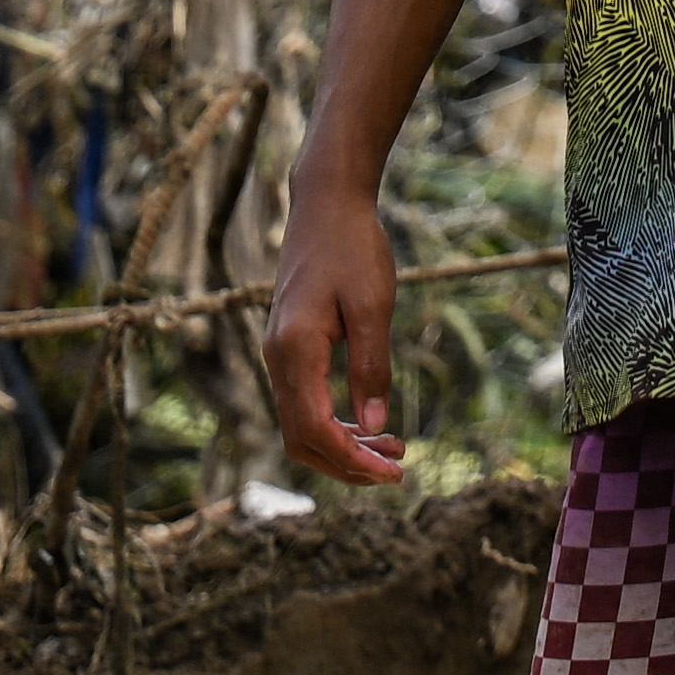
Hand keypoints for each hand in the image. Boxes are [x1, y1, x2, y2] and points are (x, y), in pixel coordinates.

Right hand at [262, 181, 408, 483]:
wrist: (326, 203)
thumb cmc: (353, 246)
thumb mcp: (374, 305)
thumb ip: (372, 366)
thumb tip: (376, 425)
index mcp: (294, 350)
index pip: (315, 429)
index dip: (352, 460)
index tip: (393, 471)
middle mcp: (278, 358)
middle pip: (301, 439)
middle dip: (346, 464)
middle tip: (396, 470)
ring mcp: (279, 354)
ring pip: (300, 425)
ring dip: (342, 446)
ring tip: (391, 450)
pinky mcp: (289, 347)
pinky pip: (304, 402)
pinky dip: (334, 423)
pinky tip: (368, 423)